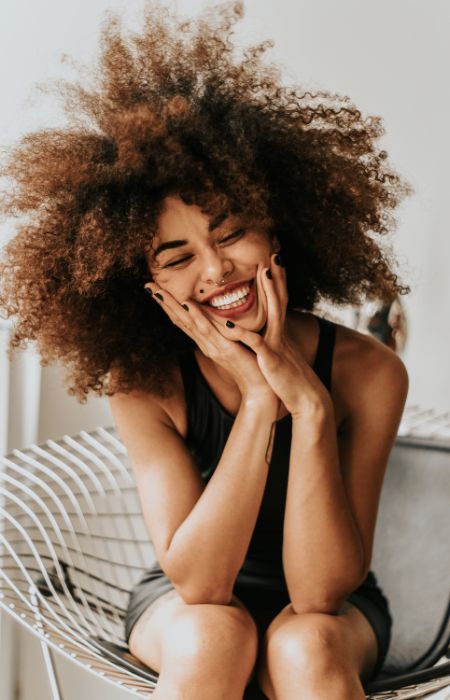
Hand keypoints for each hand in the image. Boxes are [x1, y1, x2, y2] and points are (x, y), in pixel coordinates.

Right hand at [144, 278, 277, 404]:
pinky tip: (188, 305)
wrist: (260, 388)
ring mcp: (213, 346)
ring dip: (173, 306)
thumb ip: (224, 331)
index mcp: (206, 341)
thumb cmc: (250, 365)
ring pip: (189, 323)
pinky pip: (209, 331)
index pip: (183, 320)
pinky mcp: (225, 349)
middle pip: (180, 320)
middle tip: (147, 285)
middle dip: (164, 302)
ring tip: (159, 291)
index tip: (156, 289)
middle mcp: (205, 343)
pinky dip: (197, 317)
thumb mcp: (234, 344)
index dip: (169, 305)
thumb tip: (219, 316)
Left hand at [222, 253, 331, 419]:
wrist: (306, 399)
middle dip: (277, 276)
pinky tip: (230, 323)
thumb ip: (273, 341)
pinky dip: (242, 333)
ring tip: (263, 273)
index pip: (279, 300)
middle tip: (275, 253)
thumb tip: (267, 332)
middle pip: (280, 298)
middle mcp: (280, 333)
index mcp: (279, 332)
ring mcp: (276, 344)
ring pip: (273, 313)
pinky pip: (255, 343)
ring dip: (269, 292)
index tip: (274, 260)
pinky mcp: (270, 359)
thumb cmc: (289, 379)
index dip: (277, 280)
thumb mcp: (280, 355)